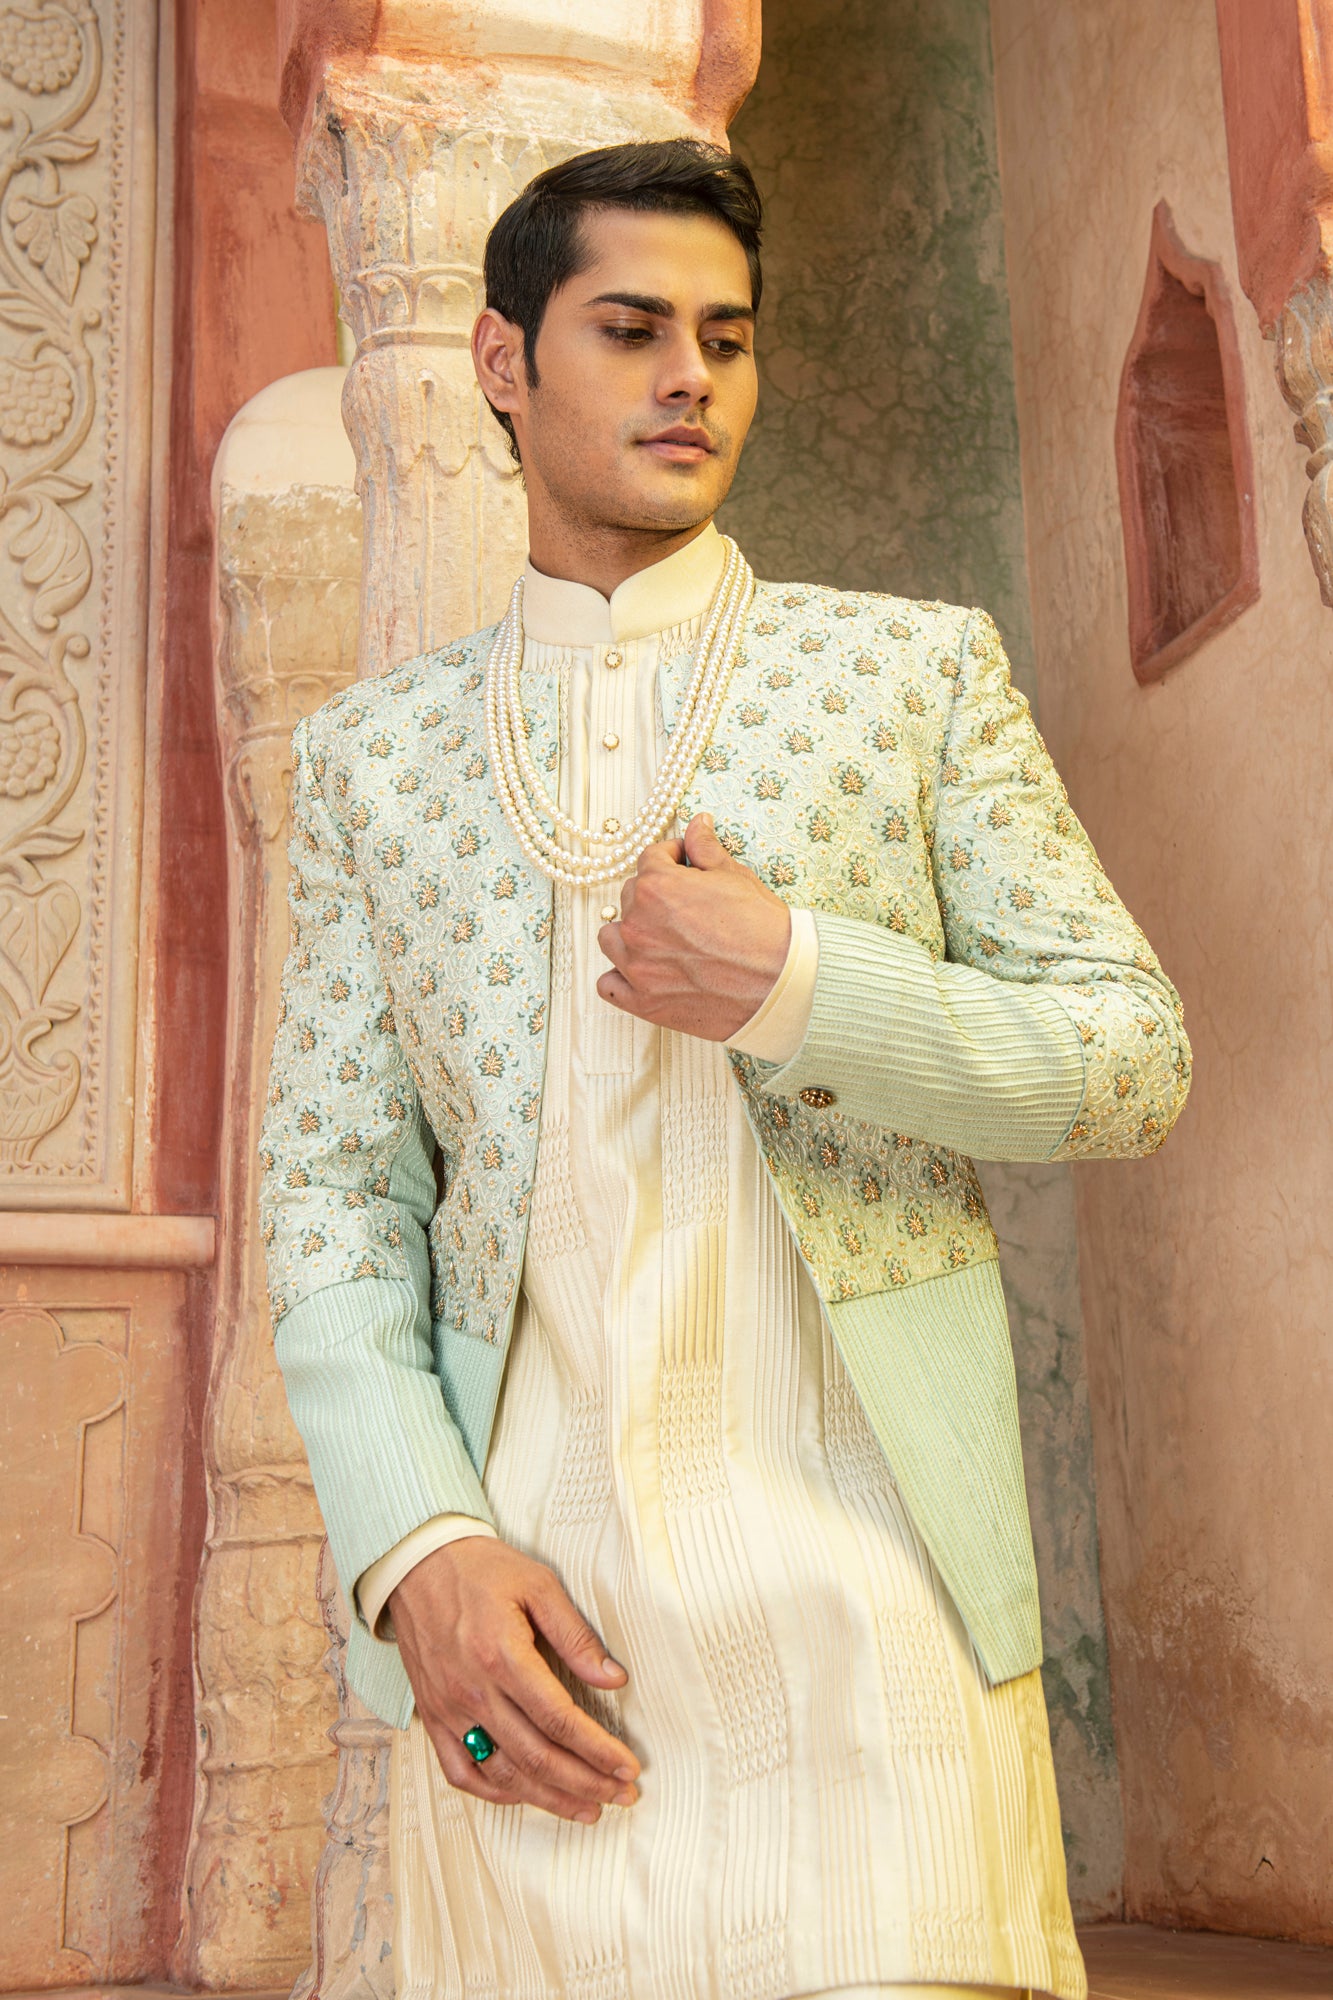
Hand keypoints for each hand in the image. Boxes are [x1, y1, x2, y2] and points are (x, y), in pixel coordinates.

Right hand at [389, 1536, 639, 1821]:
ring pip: (503, 1773)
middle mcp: (473, 1690)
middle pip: (537, 1756)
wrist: (417, 1564)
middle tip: (621, 1794)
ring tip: (587, 1808)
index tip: (628, 1767)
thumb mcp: (538, 1585)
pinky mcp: (432, 1715)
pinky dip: (494, 1792)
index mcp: (502, 1656)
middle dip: (586, 1782)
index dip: (598, 1750)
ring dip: (549, 1798)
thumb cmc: (481, 1569)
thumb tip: (614, 1679)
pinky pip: (460, 1771)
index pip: (560, 1720)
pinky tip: (525, 1795)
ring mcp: (448, 1709)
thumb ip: (575, 1636)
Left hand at [595, 812, 790, 1037]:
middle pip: (630, 896)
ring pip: (611, 938)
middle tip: (685, 905)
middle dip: (653, 895)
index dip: (671, 858)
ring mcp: (637, 966)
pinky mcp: (643, 1001)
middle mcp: (638, 924)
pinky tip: (644, 971)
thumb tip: (697, 824)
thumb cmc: (763, 930)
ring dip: (630, 932)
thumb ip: (706, 849)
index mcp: (656, 887)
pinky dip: (621, 977)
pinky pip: (608, 984)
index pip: (649, 859)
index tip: (684, 864)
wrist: (782, 982)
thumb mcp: (736, 877)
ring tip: (660, 937)